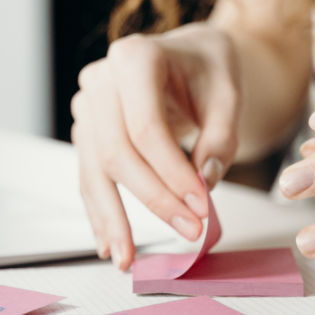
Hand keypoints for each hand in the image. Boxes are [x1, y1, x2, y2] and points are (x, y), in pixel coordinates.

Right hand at [71, 23, 240, 270]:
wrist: (186, 56)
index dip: (172, 173)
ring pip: (94, 172)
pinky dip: (99, 213)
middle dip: (152, 200)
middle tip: (188, 231)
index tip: (201, 207)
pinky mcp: (86, 134)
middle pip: (116, 153)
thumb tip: (205, 181)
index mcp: (134, 57)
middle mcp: (100, 81)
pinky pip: (89, 178)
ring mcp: (87, 108)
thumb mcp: (228, 90)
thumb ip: (221, 135)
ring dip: (112, 219)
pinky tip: (108, 243)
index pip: (145, 129)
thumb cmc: (206, 68)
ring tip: (127, 258)